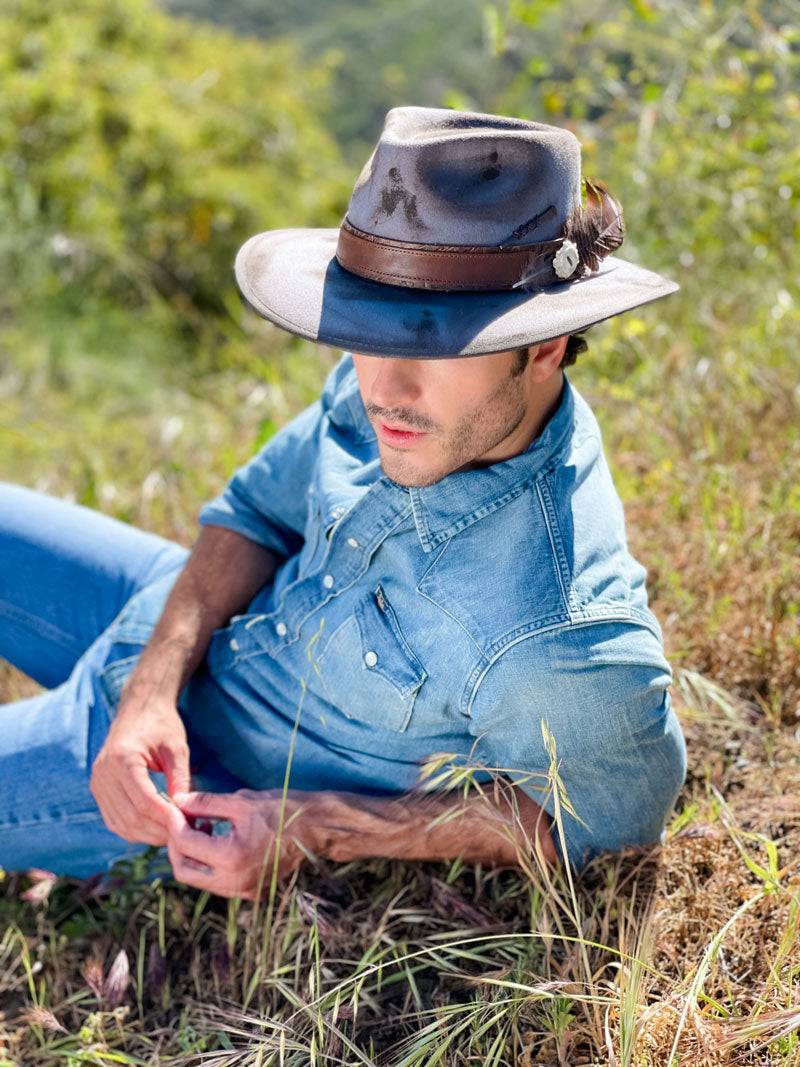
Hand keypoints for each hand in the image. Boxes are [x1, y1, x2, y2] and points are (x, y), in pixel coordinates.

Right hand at [90, 694, 191, 846]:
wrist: (139, 709)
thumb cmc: (161, 725)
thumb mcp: (177, 748)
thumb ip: (181, 779)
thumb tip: (185, 810)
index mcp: (122, 759)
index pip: (144, 802)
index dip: (167, 818)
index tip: (188, 824)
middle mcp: (103, 773)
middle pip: (130, 817)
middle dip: (159, 830)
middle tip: (184, 833)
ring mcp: (97, 783)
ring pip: (121, 824)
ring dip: (147, 834)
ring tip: (173, 832)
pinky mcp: (98, 790)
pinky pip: (114, 820)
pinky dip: (135, 829)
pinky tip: (156, 827)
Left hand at [166, 789, 314, 898]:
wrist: (316, 829)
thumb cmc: (282, 810)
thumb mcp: (241, 801)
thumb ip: (205, 803)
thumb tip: (177, 801)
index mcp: (231, 857)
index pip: (185, 843)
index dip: (174, 822)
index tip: (175, 806)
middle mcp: (234, 881)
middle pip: (183, 870)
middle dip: (176, 843)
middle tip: (182, 819)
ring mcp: (242, 891)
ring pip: (198, 879)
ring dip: (191, 854)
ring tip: (202, 826)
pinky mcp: (249, 892)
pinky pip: (215, 882)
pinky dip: (208, 863)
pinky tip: (217, 839)